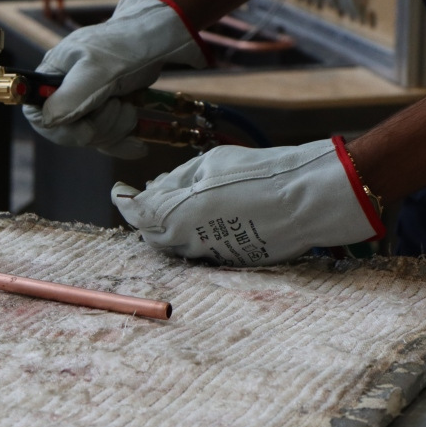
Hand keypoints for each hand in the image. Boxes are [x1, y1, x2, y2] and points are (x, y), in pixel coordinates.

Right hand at [24, 0, 209, 158]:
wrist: (155, 40)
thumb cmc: (124, 46)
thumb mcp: (96, 70)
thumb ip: (70, 96)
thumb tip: (48, 121)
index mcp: (51, 77)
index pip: (39, 115)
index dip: (61, 129)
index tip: (86, 127)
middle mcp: (63, 91)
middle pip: (68, 132)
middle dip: (99, 126)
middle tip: (117, 104)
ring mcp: (85, 104)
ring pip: (91, 137)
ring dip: (115, 129)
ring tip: (129, 106)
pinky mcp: (104, 113)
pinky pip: (107, 139)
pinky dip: (123, 142)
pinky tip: (138, 145)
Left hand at [112, 138, 384, 265]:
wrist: (306, 200)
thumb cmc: (258, 174)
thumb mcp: (209, 164)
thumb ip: (175, 180)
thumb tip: (153, 189)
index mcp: (174, 215)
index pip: (136, 213)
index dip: (124, 201)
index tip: (119, 190)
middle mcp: (186, 241)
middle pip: (151, 233)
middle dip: (146, 216)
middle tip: (147, 195)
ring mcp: (208, 255)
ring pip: (175, 244)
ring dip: (169, 227)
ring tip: (179, 203)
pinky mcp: (229, 262)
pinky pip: (200, 250)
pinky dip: (194, 236)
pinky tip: (206, 217)